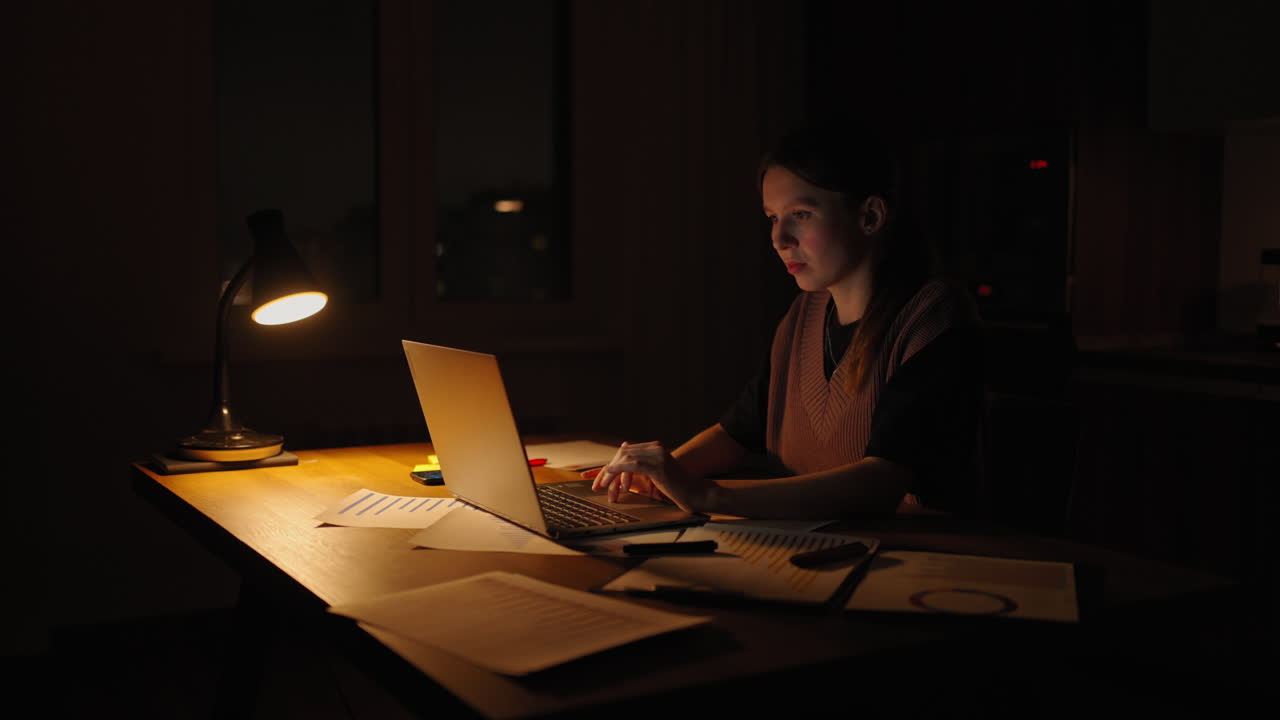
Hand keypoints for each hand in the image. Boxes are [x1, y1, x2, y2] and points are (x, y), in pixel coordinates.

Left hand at [587, 441, 712, 512]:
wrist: (694, 493)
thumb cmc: (674, 488)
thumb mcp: (652, 478)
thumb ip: (637, 472)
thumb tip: (615, 472)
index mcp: (653, 448)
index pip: (625, 451)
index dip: (610, 463)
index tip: (595, 476)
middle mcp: (655, 447)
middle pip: (622, 453)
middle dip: (607, 469)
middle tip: (596, 485)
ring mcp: (658, 454)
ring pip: (626, 458)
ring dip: (611, 473)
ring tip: (602, 486)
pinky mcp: (659, 465)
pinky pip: (634, 464)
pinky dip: (619, 469)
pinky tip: (610, 473)